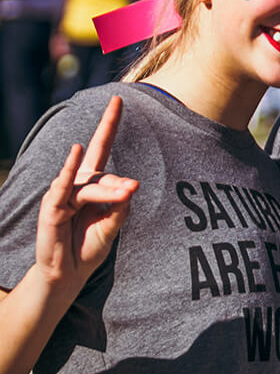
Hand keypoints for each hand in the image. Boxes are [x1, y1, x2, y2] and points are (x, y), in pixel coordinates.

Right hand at [35, 96, 138, 296]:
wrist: (68, 274)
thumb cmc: (89, 247)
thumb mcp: (112, 226)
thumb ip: (121, 207)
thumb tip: (130, 188)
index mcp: (92, 183)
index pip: (102, 146)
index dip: (109, 123)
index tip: (118, 99)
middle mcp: (77, 184)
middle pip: (102, 171)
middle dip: (116, 170)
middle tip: (134, 188)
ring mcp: (63, 194)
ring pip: (91, 185)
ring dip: (109, 191)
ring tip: (127, 194)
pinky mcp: (52, 207)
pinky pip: (63, 186)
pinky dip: (69, 168)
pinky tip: (76, 151)